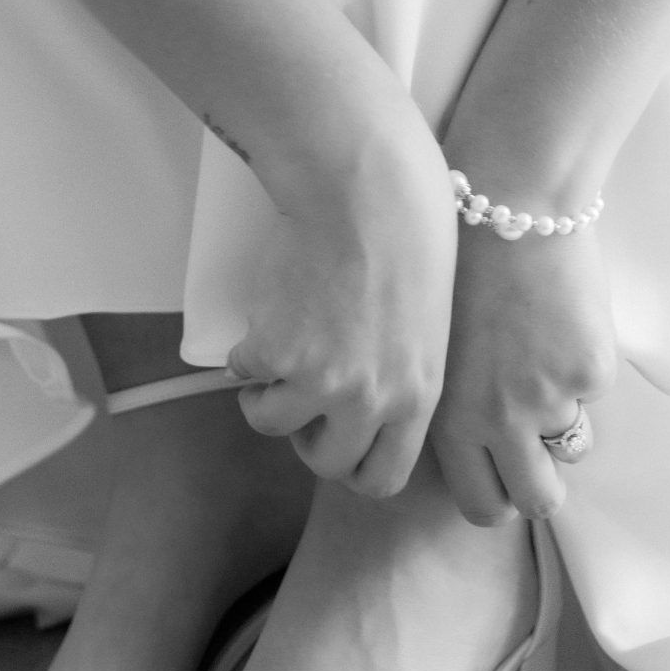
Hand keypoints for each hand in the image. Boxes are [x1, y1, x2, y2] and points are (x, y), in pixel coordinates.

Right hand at [227, 133, 455, 499]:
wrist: (365, 192)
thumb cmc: (406, 237)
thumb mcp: (426, 325)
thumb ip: (399, 375)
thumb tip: (361, 403)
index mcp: (418, 396)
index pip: (384, 478)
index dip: (353, 465)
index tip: (337, 438)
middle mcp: (371, 401)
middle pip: (326, 464)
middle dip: (306, 436)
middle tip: (301, 397)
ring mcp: (319, 382)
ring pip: (271, 422)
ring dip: (266, 396)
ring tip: (275, 356)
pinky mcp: (274, 352)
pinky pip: (243, 373)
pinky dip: (245, 350)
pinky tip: (267, 314)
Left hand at [430, 210, 617, 524]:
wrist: (511, 198)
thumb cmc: (462, 258)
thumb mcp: (439, 344)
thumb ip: (456, 401)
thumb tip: (482, 440)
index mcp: (449, 416)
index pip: (480, 504)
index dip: (498, 494)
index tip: (503, 474)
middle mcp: (497, 420)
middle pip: (536, 500)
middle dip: (542, 485)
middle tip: (539, 450)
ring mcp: (548, 398)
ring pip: (573, 443)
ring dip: (563, 416)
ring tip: (541, 355)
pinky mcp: (590, 370)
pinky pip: (594, 387)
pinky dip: (584, 360)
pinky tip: (560, 312)